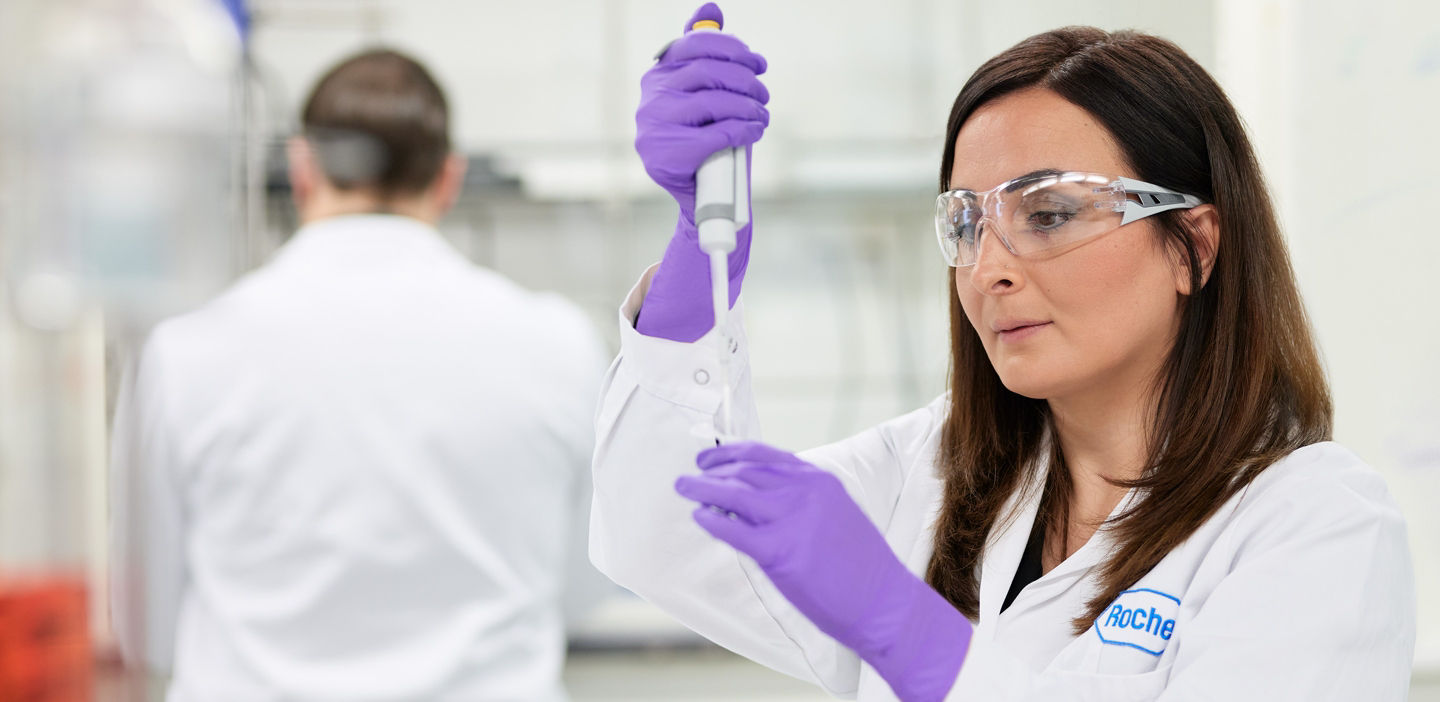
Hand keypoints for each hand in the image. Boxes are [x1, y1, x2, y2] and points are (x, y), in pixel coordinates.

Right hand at [633, 3, 768, 341]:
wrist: (701, 201)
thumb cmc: (708, 142)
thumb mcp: (709, 97)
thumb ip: (708, 55)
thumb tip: (711, 8)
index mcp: (657, 77)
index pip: (693, 45)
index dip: (732, 48)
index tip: (758, 62)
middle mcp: (649, 99)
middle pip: (706, 72)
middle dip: (745, 79)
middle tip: (765, 92)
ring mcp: (653, 129)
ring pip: (712, 102)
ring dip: (749, 105)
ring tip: (763, 114)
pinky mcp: (664, 157)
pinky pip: (714, 133)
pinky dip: (743, 128)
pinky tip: (756, 129)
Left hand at [675, 441, 971, 701]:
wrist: (883, 601)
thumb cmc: (860, 565)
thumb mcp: (837, 514)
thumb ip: (804, 500)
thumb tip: (760, 495)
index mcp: (819, 480)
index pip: (765, 455)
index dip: (732, 453)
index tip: (712, 459)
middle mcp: (804, 493)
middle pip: (744, 471)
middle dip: (711, 471)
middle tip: (689, 476)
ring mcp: (792, 521)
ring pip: (733, 494)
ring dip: (703, 489)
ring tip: (684, 489)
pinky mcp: (779, 553)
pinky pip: (733, 530)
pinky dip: (711, 521)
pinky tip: (700, 518)